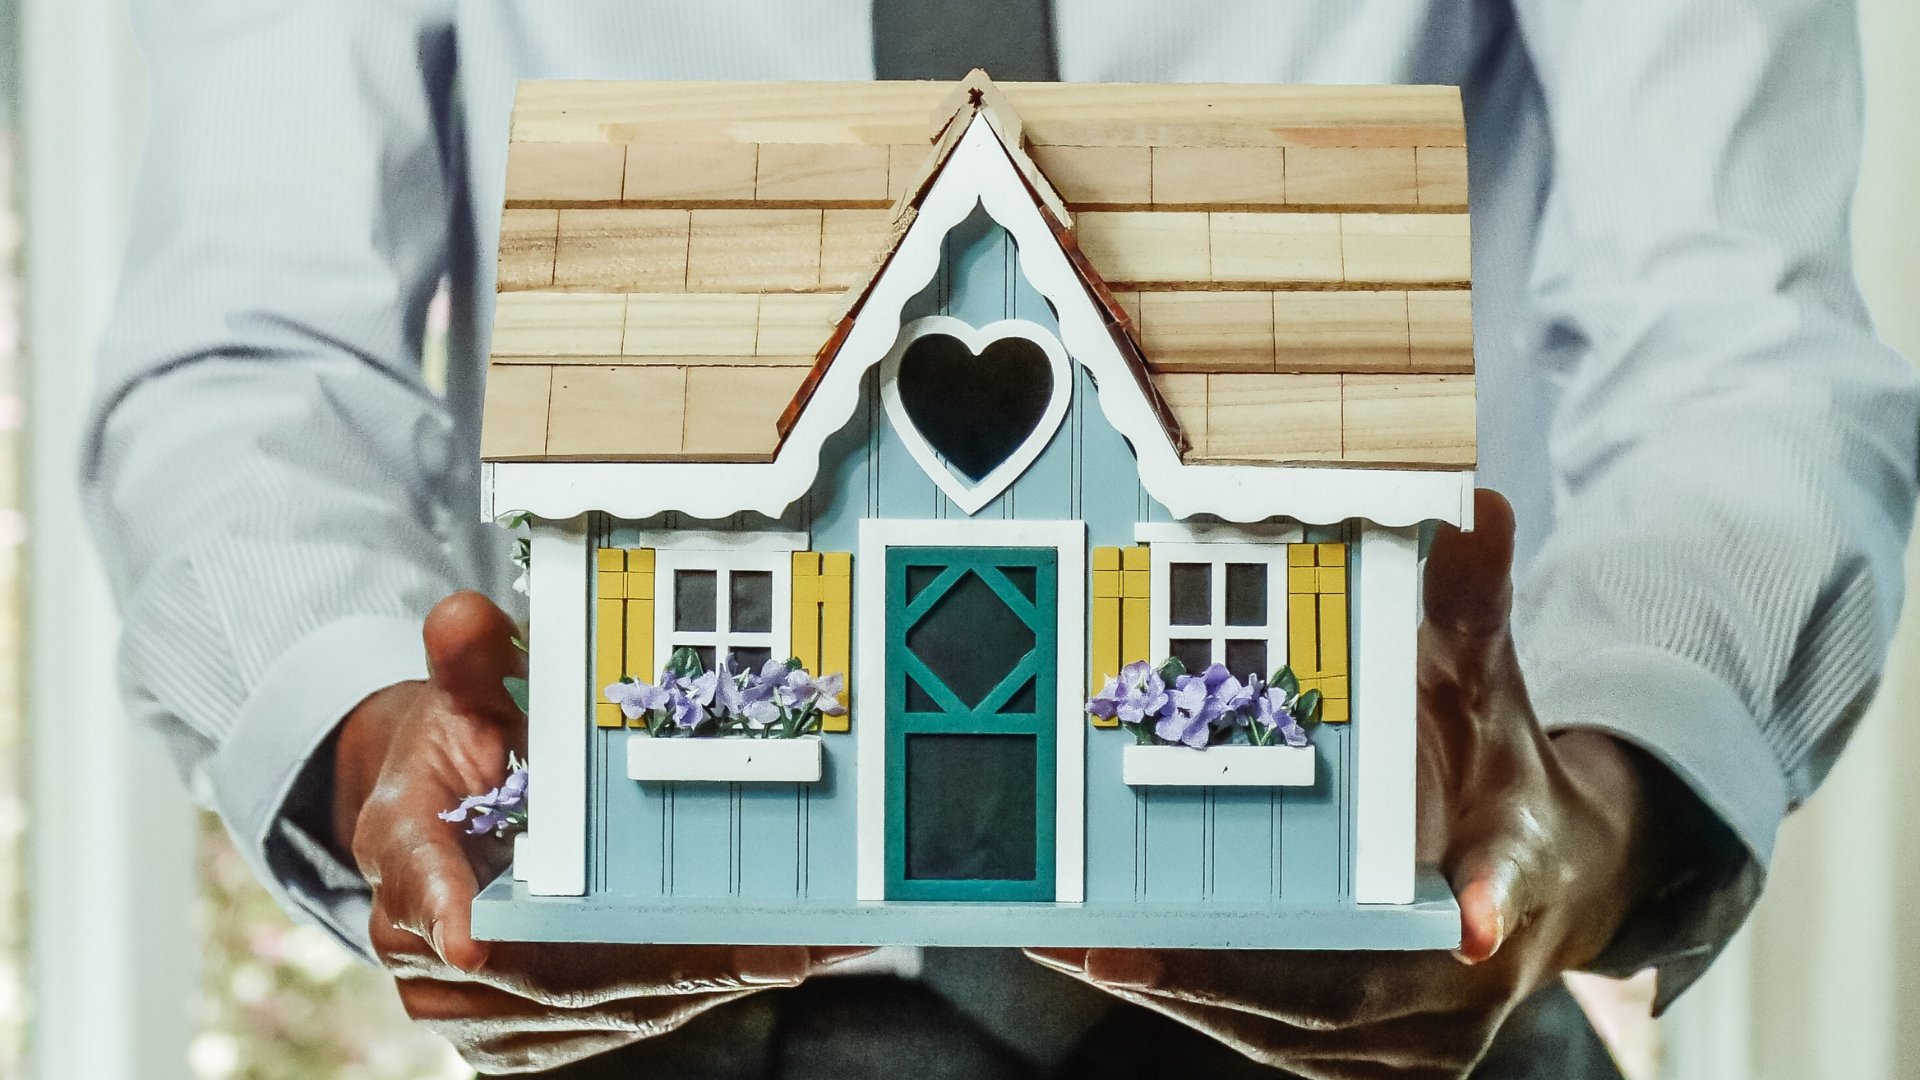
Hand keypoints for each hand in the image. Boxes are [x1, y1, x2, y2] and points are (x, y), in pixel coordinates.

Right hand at [334, 591, 868, 1073]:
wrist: (451, 817)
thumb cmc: (467, 750)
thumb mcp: (468, 694)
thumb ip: (473, 661)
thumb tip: (463, 616)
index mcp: (404, 851)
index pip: (418, 887)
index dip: (444, 912)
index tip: (476, 942)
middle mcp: (434, 947)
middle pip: (545, 972)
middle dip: (665, 965)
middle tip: (774, 946)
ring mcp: (486, 1005)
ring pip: (605, 1005)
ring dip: (708, 981)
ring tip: (805, 948)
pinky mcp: (539, 1032)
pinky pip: (632, 1015)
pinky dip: (708, 988)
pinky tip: (784, 958)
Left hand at [1029, 491, 1680, 1078]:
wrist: (1556, 880)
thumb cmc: (1497, 770)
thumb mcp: (1487, 686)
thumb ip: (1468, 608)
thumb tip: (1469, 505)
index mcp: (1515, 867)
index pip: (1509, 886)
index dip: (1489, 900)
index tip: (1473, 917)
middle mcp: (1472, 977)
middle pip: (1354, 989)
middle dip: (1229, 975)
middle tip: (1114, 950)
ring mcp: (1419, 1039)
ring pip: (1294, 1028)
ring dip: (1188, 995)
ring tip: (1077, 951)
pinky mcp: (1371, 1061)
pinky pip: (1275, 1038)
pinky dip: (1198, 1004)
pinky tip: (1113, 968)